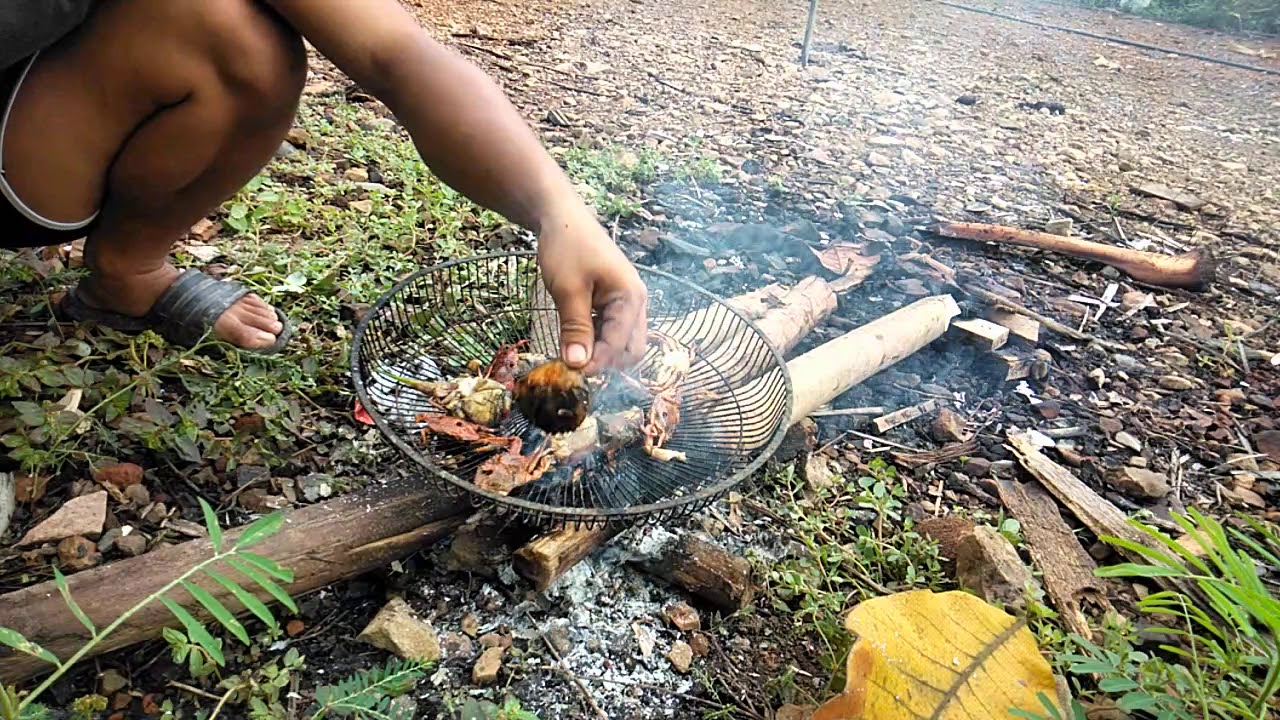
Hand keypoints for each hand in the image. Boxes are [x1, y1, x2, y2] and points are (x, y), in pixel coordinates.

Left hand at [537, 206, 647, 375]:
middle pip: (631, 349)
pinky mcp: (615, 302)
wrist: (561, 217)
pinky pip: (612, 331)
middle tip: (574, 368)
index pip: (619, 344)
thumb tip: (577, 365)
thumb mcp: (568, 291)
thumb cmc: (567, 249)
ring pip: (622, 343)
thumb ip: (575, 328)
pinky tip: (575, 341)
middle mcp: (636, 302)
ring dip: (601, 354)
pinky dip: (597, 341)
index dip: (597, 363)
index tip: (572, 374)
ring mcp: (627, 302)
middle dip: (606, 363)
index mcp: (631, 298)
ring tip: (572, 356)